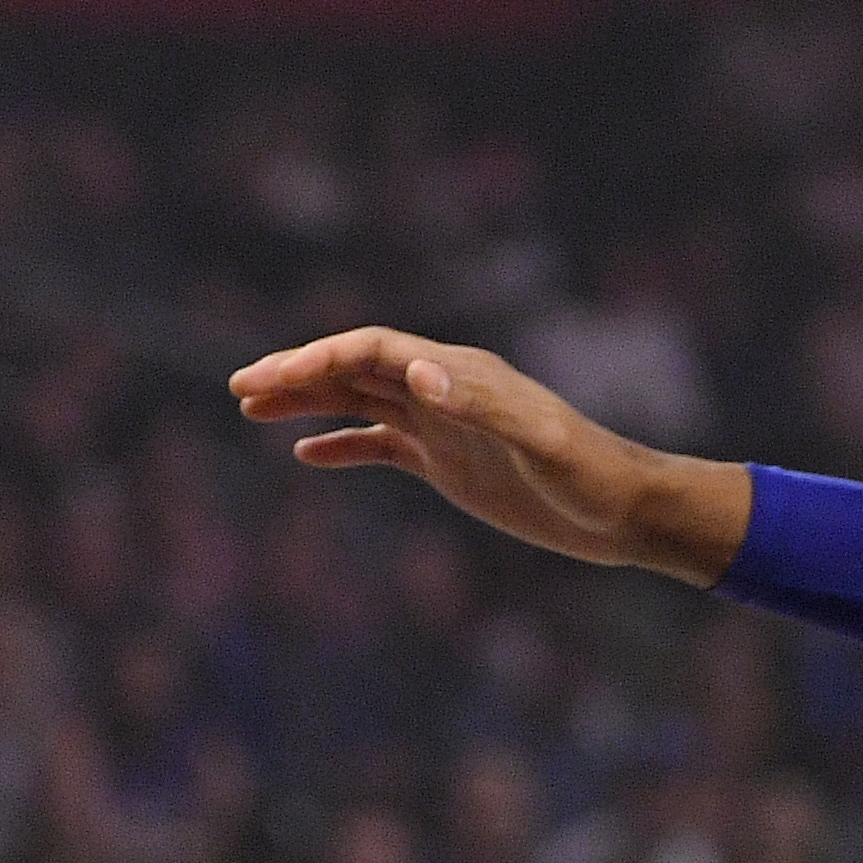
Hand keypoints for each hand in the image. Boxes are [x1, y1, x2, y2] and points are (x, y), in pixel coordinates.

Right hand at [229, 325, 748, 585]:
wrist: (623, 510)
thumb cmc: (588, 474)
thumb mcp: (538, 441)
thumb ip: (481, 404)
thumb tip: (416, 372)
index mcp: (456, 372)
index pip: (371, 351)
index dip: (319, 358)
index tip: (271, 377)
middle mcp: (442, 389)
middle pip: (354, 369)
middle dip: (296, 373)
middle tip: (239, 387)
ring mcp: (442, 425)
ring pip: (359, 402)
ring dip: (307, 402)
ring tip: (251, 409)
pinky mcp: (448, 461)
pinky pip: (381, 445)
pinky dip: (342, 445)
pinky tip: (306, 454)